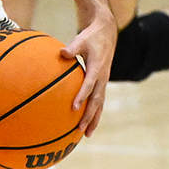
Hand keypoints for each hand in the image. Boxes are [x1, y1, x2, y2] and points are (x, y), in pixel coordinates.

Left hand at [61, 6, 116, 136]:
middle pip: (96, 101)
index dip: (82, 96)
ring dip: (94, 119)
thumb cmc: (91, 36)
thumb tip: (62, 52)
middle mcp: (102, 78)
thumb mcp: (81, 39)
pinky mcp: (102, 83)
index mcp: (97, 68)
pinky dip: (94, 113)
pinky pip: (99, 100)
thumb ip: (72, 47)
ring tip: (86, 135)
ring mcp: (103, 81)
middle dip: (89, 116)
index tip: (74, 108)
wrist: (106, 33)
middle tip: (80, 130)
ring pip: (100, 104)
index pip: (89, 85)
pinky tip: (86, 123)